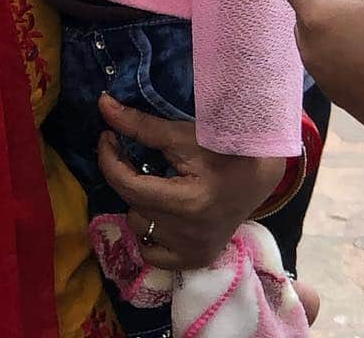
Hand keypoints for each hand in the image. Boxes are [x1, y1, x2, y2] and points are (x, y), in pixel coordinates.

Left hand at [96, 95, 283, 270]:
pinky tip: (158, 214)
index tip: (108, 137)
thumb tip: (103, 104)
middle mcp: (190, 235)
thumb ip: (139, 125)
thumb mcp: (181, 135)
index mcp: (188, 203)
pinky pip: (153, 256)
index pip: (128, 185)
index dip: (109, 158)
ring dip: (139, 205)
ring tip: (154, 184)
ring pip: (139, 228)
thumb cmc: (222, 149)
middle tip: (133, 156)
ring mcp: (195, 251)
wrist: (259, 173)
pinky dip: (149, 235)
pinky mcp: (198, 259)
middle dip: (127, 176)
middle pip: (133, 204)